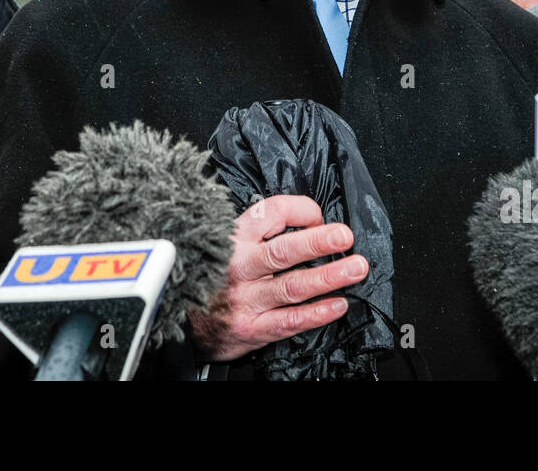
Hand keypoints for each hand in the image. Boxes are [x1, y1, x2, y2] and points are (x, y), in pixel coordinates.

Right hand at [191, 194, 367, 361]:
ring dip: (328, 277)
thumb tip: (309, 221)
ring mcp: (246, 299)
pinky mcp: (252, 327)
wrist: (182, 318)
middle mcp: (239, 267)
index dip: (302, 210)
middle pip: (283, 251)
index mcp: (234, 238)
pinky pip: (290, 321)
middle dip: (318, 242)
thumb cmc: (213, 275)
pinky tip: (338, 305)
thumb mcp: (226, 242)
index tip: (321, 216)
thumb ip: (260, 231)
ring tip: (355, 268)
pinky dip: (317, 313)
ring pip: (292, 286)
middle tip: (345, 236)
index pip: (271, 213)